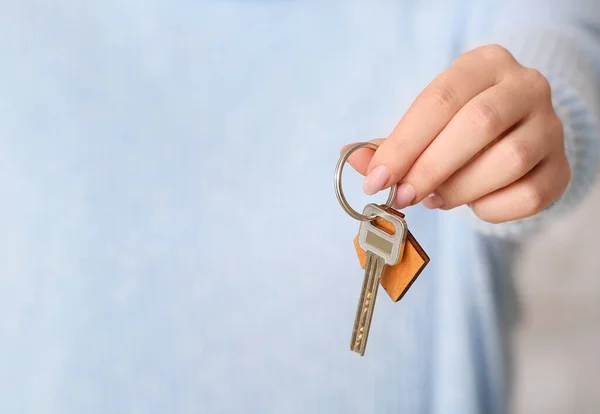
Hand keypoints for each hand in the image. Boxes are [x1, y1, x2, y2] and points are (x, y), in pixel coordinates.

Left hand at [344, 45, 569, 222]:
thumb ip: (391, 144)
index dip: (403, 143)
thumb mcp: (426, 124)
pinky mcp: (562, 167)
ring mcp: (551, 126)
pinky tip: (473, 203)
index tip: (376, 179)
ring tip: (436, 199)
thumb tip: (353, 161)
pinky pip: (529, 194)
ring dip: (461, 189)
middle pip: (477, 124)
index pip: (440, 100)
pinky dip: (491, 208)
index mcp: (484, 64)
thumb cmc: (460, 128)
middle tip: (401, 196)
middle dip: (430, 168)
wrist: (516, 133)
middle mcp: (526, 86)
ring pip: (508, 160)